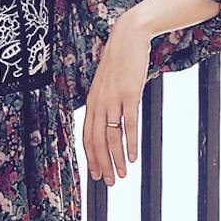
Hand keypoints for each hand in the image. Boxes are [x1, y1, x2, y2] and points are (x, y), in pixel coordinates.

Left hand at [83, 14, 150, 184]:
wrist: (129, 37)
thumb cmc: (121, 61)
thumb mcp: (108, 83)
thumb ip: (107, 101)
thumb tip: (111, 118)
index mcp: (92, 102)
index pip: (87, 136)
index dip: (91, 158)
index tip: (98, 174)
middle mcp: (98, 103)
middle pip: (96, 141)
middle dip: (102, 164)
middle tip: (110, 183)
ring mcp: (113, 99)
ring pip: (111, 137)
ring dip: (116, 159)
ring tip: (122, 176)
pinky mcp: (129, 95)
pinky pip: (128, 125)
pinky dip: (130, 144)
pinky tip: (133, 158)